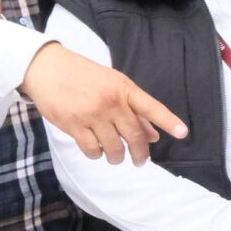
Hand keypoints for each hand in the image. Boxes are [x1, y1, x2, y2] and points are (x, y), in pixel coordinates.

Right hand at [20, 41, 187, 163]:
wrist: (47, 68)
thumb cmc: (83, 75)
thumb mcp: (112, 83)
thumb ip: (133, 108)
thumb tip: (154, 134)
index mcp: (123, 88)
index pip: (151, 107)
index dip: (168, 121)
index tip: (183, 133)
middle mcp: (111, 102)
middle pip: (134, 136)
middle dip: (140, 153)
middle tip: (140, 161)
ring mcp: (92, 114)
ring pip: (114, 147)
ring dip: (117, 157)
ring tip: (116, 157)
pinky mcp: (73, 125)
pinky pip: (92, 149)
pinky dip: (96, 154)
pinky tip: (96, 150)